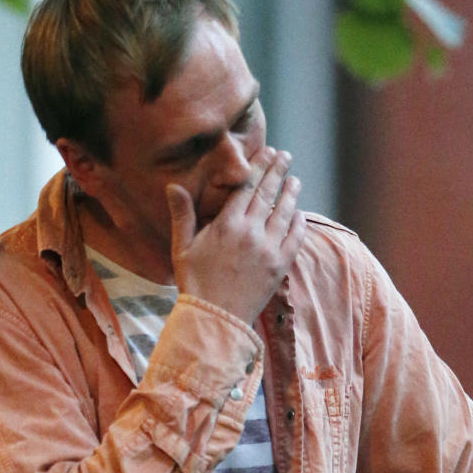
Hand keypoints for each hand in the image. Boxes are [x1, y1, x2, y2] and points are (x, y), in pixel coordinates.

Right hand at [167, 146, 305, 326]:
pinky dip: (299, 223)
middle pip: (268, 193)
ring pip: (285, 213)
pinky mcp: (280, 267)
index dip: (258, 167)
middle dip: (278, 171)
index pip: (247, 186)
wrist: (215, 319)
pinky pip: (295, 238)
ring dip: (291, 193)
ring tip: (295, 180)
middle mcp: (251, 233)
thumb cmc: (194, 283)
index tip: (267, 152)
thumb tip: (173, 185)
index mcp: (226, 225)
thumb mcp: (182, 247)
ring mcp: (268, 250)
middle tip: (285, 157)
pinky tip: (299, 213)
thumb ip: (183, 214)